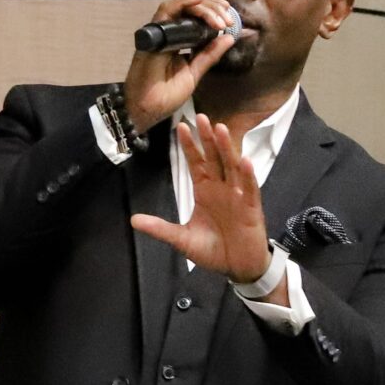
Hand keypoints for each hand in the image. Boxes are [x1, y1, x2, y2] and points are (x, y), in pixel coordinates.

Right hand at [123, 0, 235, 133]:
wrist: (149, 108)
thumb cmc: (166, 95)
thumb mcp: (194, 72)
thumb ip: (210, 55)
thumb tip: (228, 38)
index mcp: (180, 42)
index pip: (198, 19)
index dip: (214, 13)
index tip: (231, 18)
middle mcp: (171, 33)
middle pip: (193, 10)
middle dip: (213, 9)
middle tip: (228, 19)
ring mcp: (162, 32)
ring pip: (183, 7)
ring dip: (203, 8)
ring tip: (219, 17)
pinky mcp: (153, 33)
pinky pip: (168, 10)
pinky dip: (183, 2)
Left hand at [131, 114, 277, 287]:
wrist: (237, 268)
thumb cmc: (213, 250)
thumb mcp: (182, 239)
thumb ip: (160, 229)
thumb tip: (133, 220)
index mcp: (205, 191)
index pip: (196, 163)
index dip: (189, 145)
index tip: (181, 126)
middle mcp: (222, 188)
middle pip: (214, 158)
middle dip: (207, 138)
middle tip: (200, 116)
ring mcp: (238, 196)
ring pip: (232, 167)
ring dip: (227, 148)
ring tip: (221, 129)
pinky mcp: (252, 209)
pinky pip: (250, 189)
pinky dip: (248, 176)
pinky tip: (244, 161)